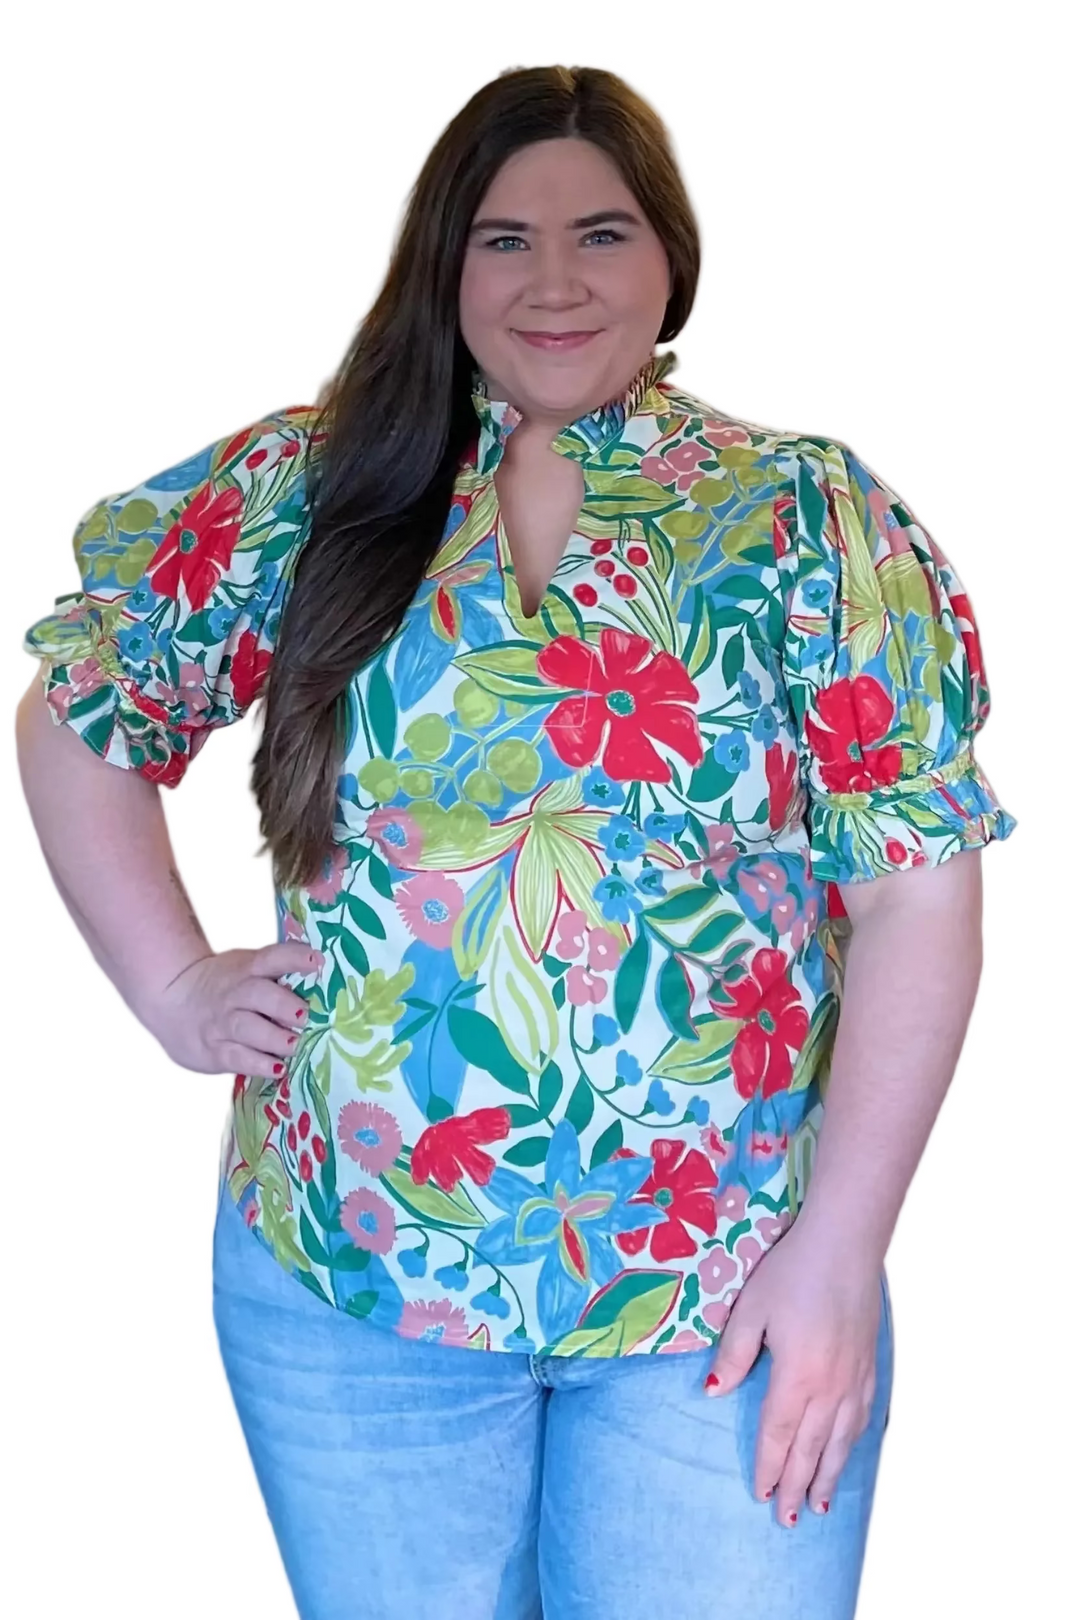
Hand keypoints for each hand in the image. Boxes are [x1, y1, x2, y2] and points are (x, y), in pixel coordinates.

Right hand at [142, 942, 323, 1078]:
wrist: (171, 997)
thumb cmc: (225, 985)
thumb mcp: (244, 967)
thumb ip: (276, 973)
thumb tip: (324, 980)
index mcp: (247, 968)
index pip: (272, 958)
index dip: (294, 958)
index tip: (318, 962)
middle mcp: (234, 993)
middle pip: (258, 995)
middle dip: (284, 1005)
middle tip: (306, 1016)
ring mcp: (222, 1022)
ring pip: (247, 1028)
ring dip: (274, 1038)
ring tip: (294, 1045)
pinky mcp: (215, 1050)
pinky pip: (238, 1058)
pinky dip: (259, 1063)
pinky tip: (277, 1068)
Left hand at [704, 1221, 883, 1525]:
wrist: (845, 1244)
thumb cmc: (792, 1271)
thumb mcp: (751, 1309)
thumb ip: (734, 1355)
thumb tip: (714, 1394)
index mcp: (796, 1377)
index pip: (779, 1435)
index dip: (769, 1468)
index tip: (762, 1495)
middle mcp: (830, 1388)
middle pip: (811, 1449)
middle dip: (798, 1487)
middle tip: (789, 1520)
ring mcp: (855, 1379)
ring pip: (841, 1442)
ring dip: (828, 1476)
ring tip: (820, 1505)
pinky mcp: (870, 1366)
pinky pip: (863, 1419)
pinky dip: (853, 1445)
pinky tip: (847, 1454)